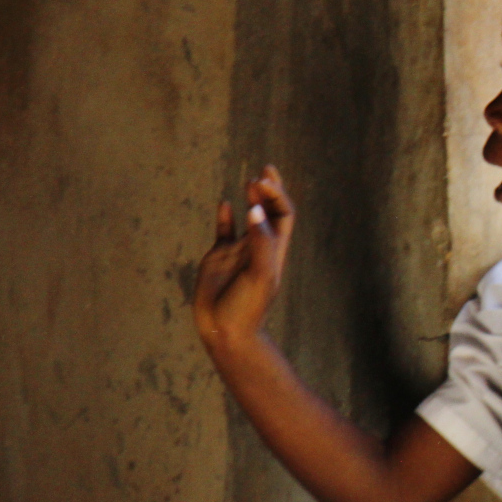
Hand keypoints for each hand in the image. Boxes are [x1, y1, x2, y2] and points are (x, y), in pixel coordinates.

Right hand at [194, 165, 295, 355]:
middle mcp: (259, 248)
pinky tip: (225, 204)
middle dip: (270, 191)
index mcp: (274, 250)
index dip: (276, 196)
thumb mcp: (259, 274)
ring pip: (249, 218)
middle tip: (265, 170)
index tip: (263, 182)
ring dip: (251, 199)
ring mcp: (239, 252)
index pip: (282, 215)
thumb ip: (260, 242)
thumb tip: (255, 210)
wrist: (225, 330)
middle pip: (271, 212)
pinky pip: (224, 232)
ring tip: (251, 180)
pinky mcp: (219, 258)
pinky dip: (225, 217)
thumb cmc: (247, 307)